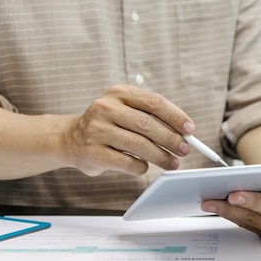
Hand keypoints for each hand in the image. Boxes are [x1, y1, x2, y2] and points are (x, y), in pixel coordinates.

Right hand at [62, 84, 193, 175]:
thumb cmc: (109, 124)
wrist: (70, 138)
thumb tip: (185, 133)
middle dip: (171, 140)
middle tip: (185, 150)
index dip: (175, 116)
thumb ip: (152, 117)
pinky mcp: (93, 153)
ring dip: (161, 156)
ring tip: (173, 163)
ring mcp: (97, 130)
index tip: (190, 129)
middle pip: (148, 125)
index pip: (154, 102)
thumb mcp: (126, 110)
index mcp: (118, 93)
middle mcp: (105, 108)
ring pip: (139, 145)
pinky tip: (145, 167)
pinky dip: (141, 167)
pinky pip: (127, 163)